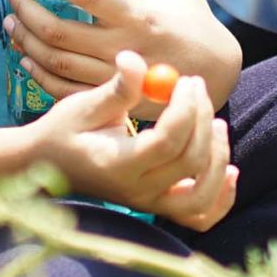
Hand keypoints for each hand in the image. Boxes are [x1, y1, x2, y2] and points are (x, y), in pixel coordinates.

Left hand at [3, 0, 243, 112]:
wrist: (213, 73)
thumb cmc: (195, 21)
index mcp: (140, 17)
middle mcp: (123, 49)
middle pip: (58, 32)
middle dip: (27, 9)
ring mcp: (114, 78)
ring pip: (55, 62)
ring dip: (25, 39)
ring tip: (10, 20)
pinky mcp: (110, 98)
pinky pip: (63, 91)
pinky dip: (38, 74)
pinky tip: (25, 57)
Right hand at [29, 51, 237, 231]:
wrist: (46, 165)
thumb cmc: (65, 130)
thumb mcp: (84, 104)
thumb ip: (118, 88)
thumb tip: (135, 60)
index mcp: (116, 165)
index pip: (167, 142)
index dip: (185, 108)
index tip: (186, 80)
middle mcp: (135, 192)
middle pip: (190, 163)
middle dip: (203, 120)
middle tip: (196, 87)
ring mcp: (149, 204)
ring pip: (201, 197)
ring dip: (218, 158)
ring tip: (217, 123)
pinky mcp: (158, 207)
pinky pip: (200, 216)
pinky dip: (222, 198)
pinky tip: (230, 170)